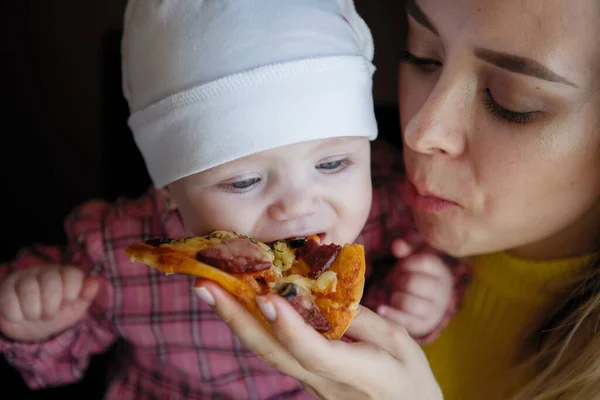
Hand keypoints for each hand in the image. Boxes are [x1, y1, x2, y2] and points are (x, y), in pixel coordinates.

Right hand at [0, 265, 98, 341]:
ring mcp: (23, 277)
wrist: (30, 328)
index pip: (72, 274)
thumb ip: (85, 296)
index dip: (71, 292)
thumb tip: (94, 283)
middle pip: (50, 282)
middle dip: (51, 307)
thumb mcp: (75, 309)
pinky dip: (15, 314)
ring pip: (28, 290)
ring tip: (34, 315)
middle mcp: (45, 271)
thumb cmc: (57, 315)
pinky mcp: (5, 287)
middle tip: (49, 314)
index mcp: (65, 273)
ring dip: (33, 312)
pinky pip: (8, 300)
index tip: (68, 302)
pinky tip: (19, 316)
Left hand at [193, 282, 442, 399]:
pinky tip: (240, 305)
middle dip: (236, 318)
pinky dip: (254, 327)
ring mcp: (310, 385)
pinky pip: (276, 353)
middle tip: (205, 287)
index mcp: (356, 373)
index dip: (289, 327)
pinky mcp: (306, 380)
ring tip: (211, 290)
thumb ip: (362, 318)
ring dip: (236, 321)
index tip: (266, 297)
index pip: (313, 352)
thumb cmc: (410, 381)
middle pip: (272, 353)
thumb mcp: (400, 344)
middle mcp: (323, 382)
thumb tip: (325, 292)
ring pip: (267, 353)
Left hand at [377, 239, 452, 337]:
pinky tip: (381, 309)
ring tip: (397, 294)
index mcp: (441, 272)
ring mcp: (434, 311)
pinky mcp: (423, 325)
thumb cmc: (419, 278)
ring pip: (408, 302)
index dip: (407, 263)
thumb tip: (396, 244)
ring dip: (395, 296)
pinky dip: (390, 313)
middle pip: (412, 282)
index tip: (403, 266)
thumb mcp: (415, 261)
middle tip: (398, 282)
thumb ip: (406, 251)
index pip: (423, 262)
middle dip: (399, 281)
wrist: (429, 307)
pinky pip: (404, 320)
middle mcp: (442, 292)